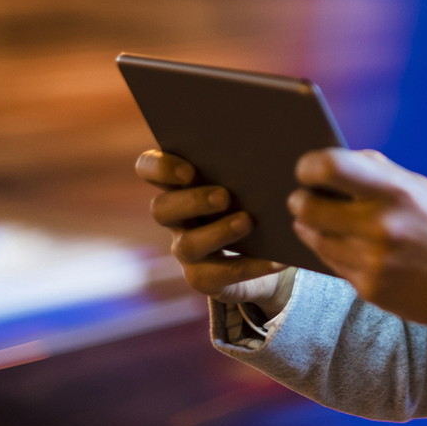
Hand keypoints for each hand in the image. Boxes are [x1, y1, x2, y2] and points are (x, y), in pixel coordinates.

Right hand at [136, 149, 287, 305]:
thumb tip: (268, 146)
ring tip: (248, 222)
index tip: (188, 171)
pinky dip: (251, 266)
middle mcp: (177, 217)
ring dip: (218, 232)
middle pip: (161, 209)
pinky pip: (220, 275)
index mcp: (181, 183)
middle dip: (191, 201)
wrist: (271, 251)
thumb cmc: (257, 198)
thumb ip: (248, 163)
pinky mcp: (205, 278)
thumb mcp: (252, 177)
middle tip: (224, 196)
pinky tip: (277, 259)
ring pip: (186, 245)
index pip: (149, 168)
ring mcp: (187, 250)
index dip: (160, 168)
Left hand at [289, 148, 426, 334]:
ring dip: (311, 227)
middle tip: (301, 196)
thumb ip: (381, 176)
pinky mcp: (369, 290)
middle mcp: (381, 226)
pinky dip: (333, 251)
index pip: (330, 166)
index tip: (306, 167)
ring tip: (317, 219)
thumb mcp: (425, 191)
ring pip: (314, 238)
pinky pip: (332, 264)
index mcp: (398, 192)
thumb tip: (334, 166)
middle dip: (300, 200)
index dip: (309, 165)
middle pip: (308, 207)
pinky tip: (343, 244)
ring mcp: (372, 262)